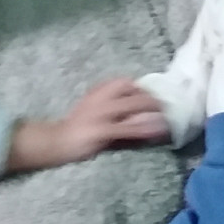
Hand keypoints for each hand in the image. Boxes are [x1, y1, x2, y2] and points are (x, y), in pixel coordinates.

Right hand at [6, 80, 169, 170]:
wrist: (56, 141)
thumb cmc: (77, 128)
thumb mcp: (92, 109)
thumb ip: (110, 106)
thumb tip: (135, 109)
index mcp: (97, 91)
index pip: (123, 82)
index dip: (140, 88)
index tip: (151, 95)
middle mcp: (100, 99)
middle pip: (133, 92)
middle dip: (152, 99)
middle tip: (165, 107)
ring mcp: (101, 114)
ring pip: (133, 107)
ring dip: (152, 111)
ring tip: (167, 117)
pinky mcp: (102, 131)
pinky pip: (128, 128)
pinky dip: (144, 129)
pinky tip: (156, 132)